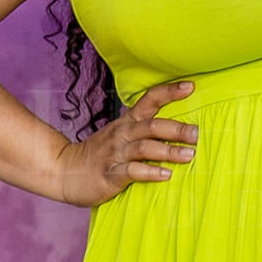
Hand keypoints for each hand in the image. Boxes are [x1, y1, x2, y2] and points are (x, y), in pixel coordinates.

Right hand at [55, 79, 199, 207]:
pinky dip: (150, 172)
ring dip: (168, 151)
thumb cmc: (100, 154)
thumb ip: (143, 130)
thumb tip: (178, 128)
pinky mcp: (110, 174)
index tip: (191, 86)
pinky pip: (132, 171)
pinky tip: (166, 175)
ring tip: (189, 155)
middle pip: (151, 126)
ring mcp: (115, 154)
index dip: (169, 92)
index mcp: (127, 123)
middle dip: (176, 129)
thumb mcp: (119, 135)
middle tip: (196, 134)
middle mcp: (122, 135)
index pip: (149, 100)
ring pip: (144, 148)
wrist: (64, 170)